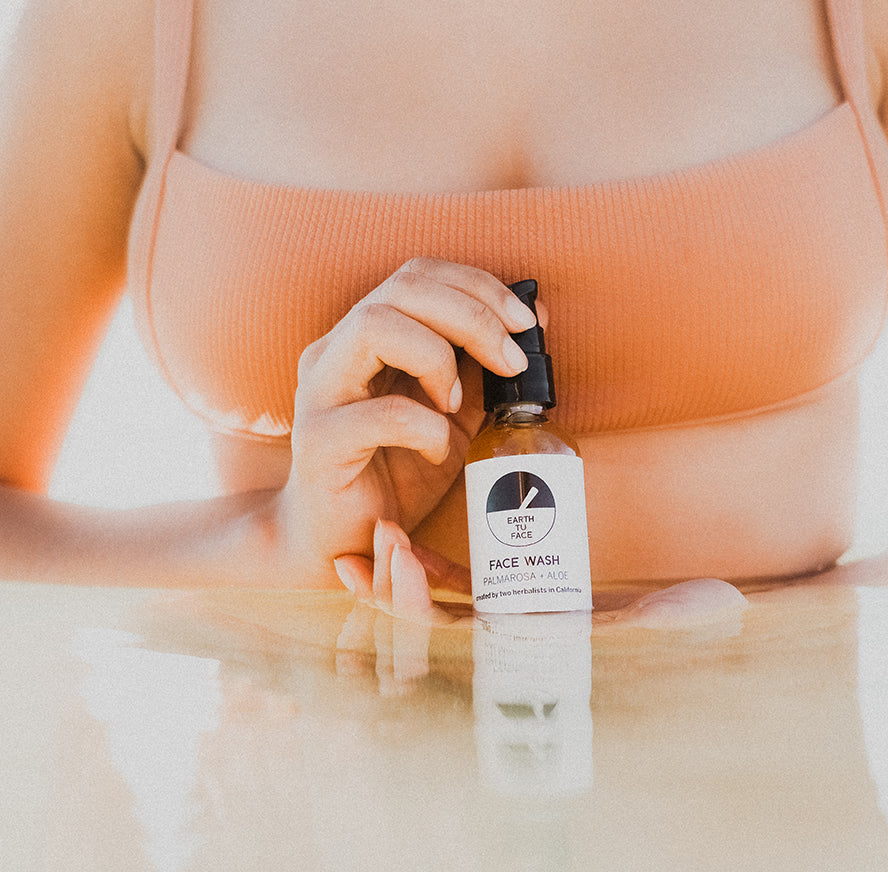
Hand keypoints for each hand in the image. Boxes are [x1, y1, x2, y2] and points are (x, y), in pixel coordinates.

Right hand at [264, 258, 534, 585]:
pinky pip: (380, 413)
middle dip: (472, 314)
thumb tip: (532, 323)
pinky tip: (437, 452)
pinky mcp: (318, 441)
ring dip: (438, 358)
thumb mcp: (453, 416)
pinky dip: (425, 428)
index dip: (477, 286)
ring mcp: (319, 393)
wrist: (345, 543)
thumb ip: (481, 372)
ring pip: (376, 326)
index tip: (527, 322)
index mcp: (363, 337)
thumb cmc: (396, 476)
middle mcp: (333, 352)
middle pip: (400, 289)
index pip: (416, 276)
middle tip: (512, 360)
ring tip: (458, 403)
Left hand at [335, 520, 748, 630]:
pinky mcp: (499, 604)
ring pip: (424, 610)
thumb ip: (677, 621)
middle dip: (390, 587)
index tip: (400, 557)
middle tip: (382, 537)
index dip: (411, 608)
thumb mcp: (670, 623)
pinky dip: (417, 572)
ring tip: (378, 533)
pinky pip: (445, 595)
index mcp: (525, 659)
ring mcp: (496, 628)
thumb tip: (702, 611)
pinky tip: (397, 542)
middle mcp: (503, 652)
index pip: (447, 643)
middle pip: (420, 627)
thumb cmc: (672, 627)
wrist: (674, 618)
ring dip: (392, 576)